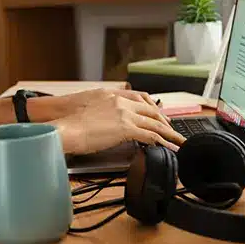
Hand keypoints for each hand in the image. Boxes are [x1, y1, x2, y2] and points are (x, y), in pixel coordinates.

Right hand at [49, 88, 184, 154]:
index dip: (152, 108)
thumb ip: (100, 110)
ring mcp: (124, 114)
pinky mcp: (126, 128)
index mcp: (111, 95)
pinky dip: (163, 142)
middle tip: (172, 131)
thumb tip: (105, 120)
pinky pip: (151, 135)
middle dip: (164, 121)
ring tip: (178, 142)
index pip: (140, 98)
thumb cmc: (70, 122)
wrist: (66, 128)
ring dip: (169, 134)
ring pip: (155, 123)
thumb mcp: (87, 108)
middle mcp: (120, 101)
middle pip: (151, 110)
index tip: (158, 115)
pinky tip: (168, 148)